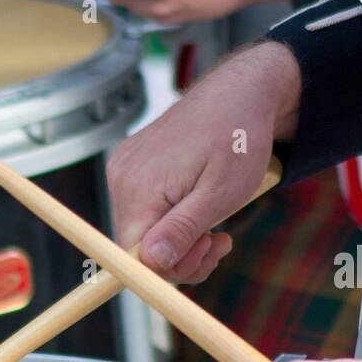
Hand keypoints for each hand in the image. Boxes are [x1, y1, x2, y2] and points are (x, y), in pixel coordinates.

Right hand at [106, 41, 301, 280]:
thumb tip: (151, 263)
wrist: (240, 93)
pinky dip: (173, 219)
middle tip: (219, 242)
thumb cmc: (237, 139)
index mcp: (138, 188)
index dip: (171, 268)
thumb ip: (182, 230)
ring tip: (215, 227)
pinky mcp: (134, 167)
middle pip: (138, 247)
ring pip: (144, 232)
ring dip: (181, 240)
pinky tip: (198, 208)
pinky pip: (146, 212)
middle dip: (182, 255)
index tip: (207, 253)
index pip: (135, 256)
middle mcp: (122, 179)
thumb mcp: (218, 194)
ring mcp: (125, 171)